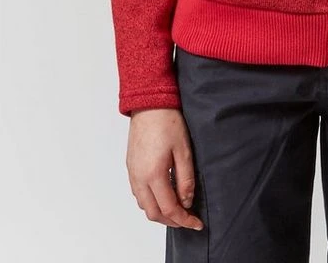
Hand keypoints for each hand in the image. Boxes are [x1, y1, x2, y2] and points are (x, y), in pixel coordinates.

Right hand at [126, 108, 203, 230]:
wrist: (149, 103)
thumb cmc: (167, 121)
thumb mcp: (183, 150)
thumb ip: (186, 179)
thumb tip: (187, 201)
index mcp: (153, 174)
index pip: (169, 208)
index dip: (184, 220)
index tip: (196, 223)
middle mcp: (139, 178)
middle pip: (153, 213)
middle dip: (171, 221)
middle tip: (188, 220)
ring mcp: (132, 172)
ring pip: (144, 205)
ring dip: (160, 212)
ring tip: (177, 210)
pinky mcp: (131, 166)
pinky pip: (138, 193)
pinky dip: (150, 202)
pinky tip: (163, 195)